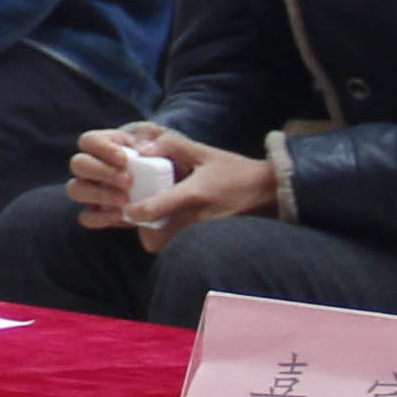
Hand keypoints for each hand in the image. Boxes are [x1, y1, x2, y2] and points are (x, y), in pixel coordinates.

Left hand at [70, 123, 269, 248]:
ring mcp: (206, 235)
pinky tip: (177, 227)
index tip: (127, 208)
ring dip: (159, 239)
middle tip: (142, 217)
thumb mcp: (205, 153)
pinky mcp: (212, 243)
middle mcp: (197, 219)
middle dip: (144, 232)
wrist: (269, 193)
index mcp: (193, 194)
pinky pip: (184, 250)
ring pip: (169, 249)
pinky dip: (175, 243)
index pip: (154, 210)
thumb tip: (143, 148)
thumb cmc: (236, 171)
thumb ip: (173, 146)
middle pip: (155, 240)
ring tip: (159, 222)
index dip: (134, 212)